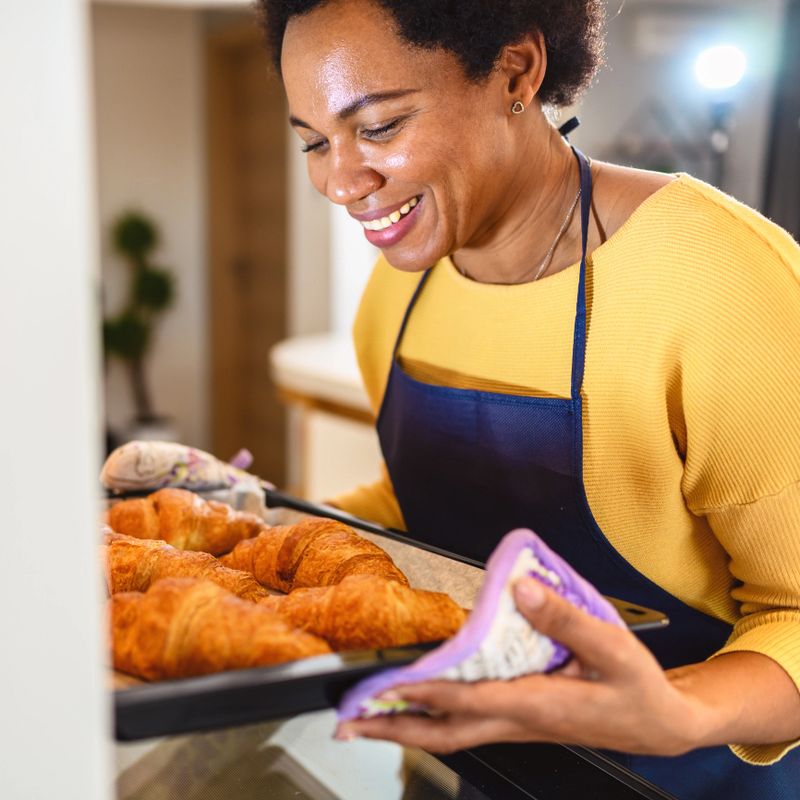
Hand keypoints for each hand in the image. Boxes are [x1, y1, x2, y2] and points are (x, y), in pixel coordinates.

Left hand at [335, 578, 700, 755]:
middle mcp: (516, 720)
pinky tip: (420, 704)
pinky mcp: (519, 719)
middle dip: (393, 728)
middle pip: (442, 732)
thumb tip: (520, 589)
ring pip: (449, 733)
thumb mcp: (611, 647)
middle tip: (350, 722)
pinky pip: (465, 724)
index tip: (385, 685)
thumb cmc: (637, 689)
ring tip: (368, 717)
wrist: (659, 724)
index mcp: (535, 704)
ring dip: (406, 727)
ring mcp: (515, 724)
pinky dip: (433, 718)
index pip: (465, 699)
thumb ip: (565, 618)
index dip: (422, 691)